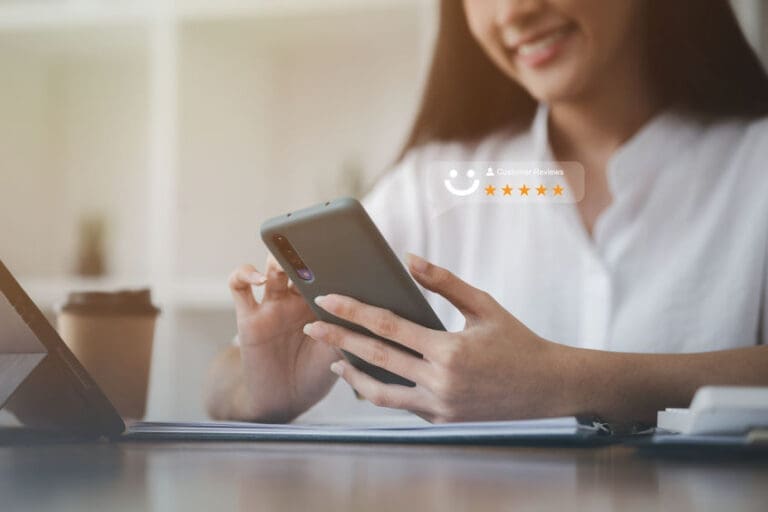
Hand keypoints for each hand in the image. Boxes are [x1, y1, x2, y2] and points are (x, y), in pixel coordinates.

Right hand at [228, 254, 339, 421]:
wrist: (285, 400)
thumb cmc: (316, 374)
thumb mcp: (339, 353)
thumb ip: (347, 330)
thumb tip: (366, 309)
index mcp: (322, 302)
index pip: (326, 270)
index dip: (333, 259)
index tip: (345, 250)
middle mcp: (296, 299)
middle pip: (298, 262)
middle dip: (305, 252)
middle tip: (313, 249)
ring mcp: (272, 305)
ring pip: (271, 269)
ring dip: (277, 259)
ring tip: (285, 263)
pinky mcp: (248, 316)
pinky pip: (239, 287)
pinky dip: (244, 274)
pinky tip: (258, 279)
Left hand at [302, 254, 573, 422]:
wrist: (546, 387)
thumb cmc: (516, 340)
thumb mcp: (483, 305)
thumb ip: (444, 282)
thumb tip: (410, 259)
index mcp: (448, 349)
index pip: (387, 327)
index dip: (352, 311)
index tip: (326, 300)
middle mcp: (440, 380)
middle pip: (375, 357)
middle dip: (337, 340)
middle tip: (310, 328)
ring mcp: (440, 405)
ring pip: (381, 392)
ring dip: (352, 374)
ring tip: (333, 360)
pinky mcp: (442, 420)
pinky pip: (402, 404)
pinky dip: (381, 390)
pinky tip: (368, 376)